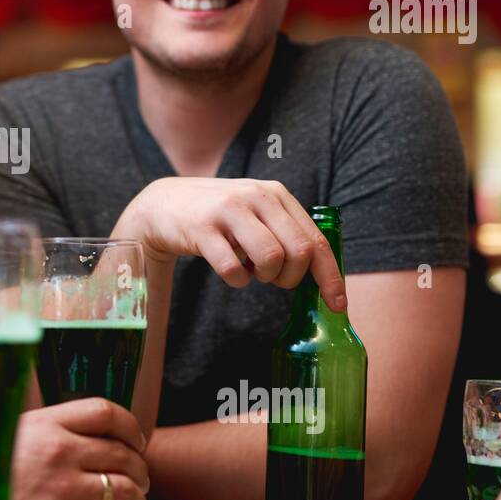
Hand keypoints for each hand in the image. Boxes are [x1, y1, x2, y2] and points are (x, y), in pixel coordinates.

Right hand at [10, 398, 148, 499]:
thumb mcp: (6, 435)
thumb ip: (42, 432)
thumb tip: (73, 435)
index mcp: (46, 424)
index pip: (105, 412)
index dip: (130, 428)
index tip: (136, 442)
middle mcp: (61, 452)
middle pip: (123, 454)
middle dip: (140, 471)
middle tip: (140, 482)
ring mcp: (64, 490)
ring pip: (126, 492)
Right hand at [114, 177, 346, 310]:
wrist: (163, 204)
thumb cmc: (219, 216)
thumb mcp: (256, 212)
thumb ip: (285, 231)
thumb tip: (322, 274)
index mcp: (276, 194)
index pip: (316, 239)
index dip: (330, 276)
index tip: (337, 304)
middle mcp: (256, 196)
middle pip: (299, 251)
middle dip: (292, 278)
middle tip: (276, 281)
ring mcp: (228, 210)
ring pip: (271, 258)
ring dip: (266, 278)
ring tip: (252, 272)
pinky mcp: (202, 228)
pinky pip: (234, 269)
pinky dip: (237, 281)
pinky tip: (231, 272)